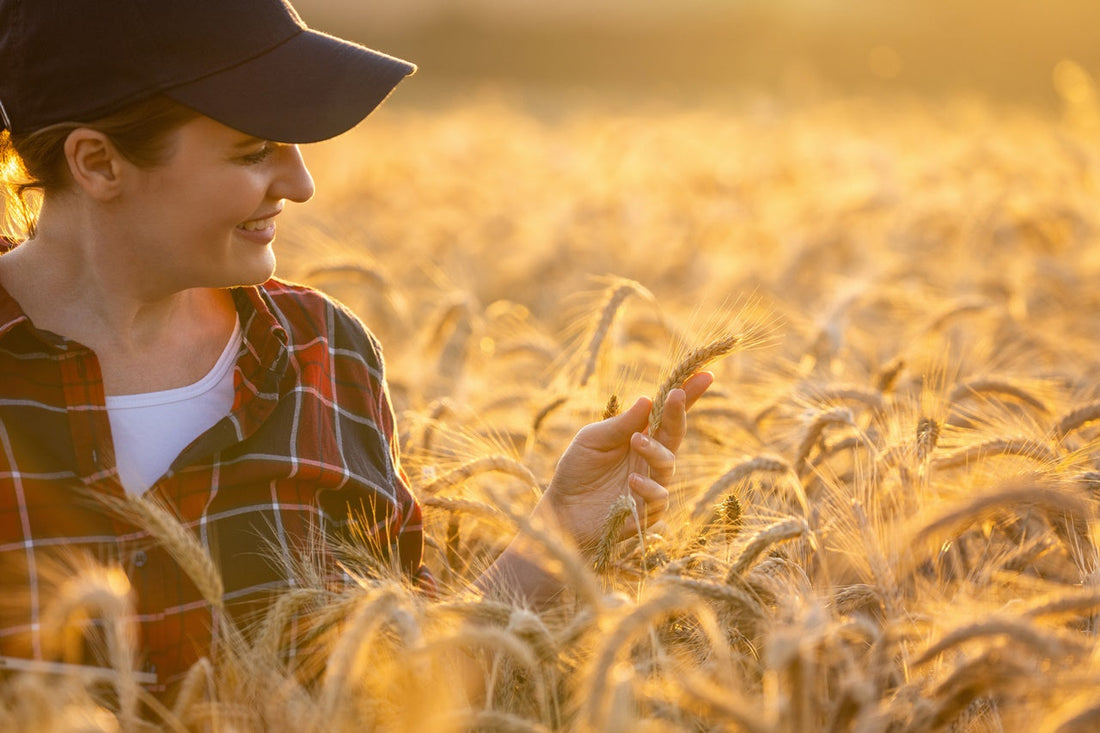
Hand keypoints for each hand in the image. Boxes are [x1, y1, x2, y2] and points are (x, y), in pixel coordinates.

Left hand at [537, 372, 713, 551]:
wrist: (560, 512)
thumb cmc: (576, 471)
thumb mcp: (592, 440)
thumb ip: (620, 424)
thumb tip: (647, 399)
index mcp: (639, 436)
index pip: (667, 414)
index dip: (687, 396)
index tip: (704, 375)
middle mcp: (650, 459)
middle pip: (674, 435)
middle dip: (679, 414)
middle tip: (676, 396)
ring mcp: (651, 485)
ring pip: (667, 464)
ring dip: (655, 451)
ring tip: (636, 442)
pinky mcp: (646, 512)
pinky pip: (658, 497)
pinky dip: (647, 487)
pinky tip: (631, 480)